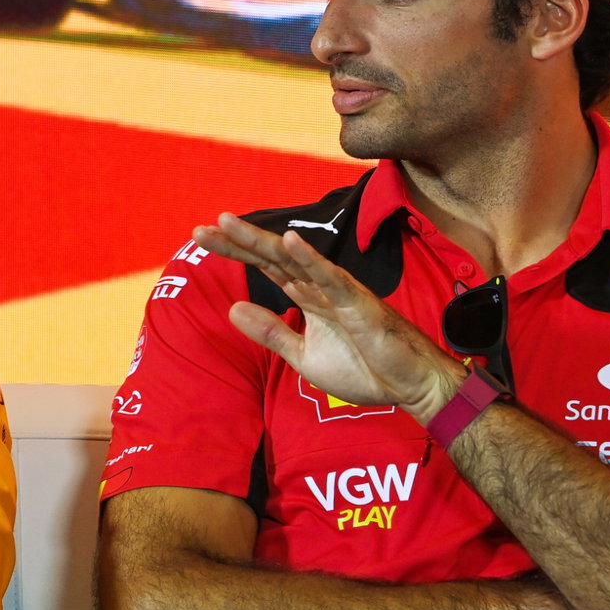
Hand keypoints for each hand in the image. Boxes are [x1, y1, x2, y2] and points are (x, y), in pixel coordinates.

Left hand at [193, 213, 462, 420]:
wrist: (408, 387)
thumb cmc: (364, 368)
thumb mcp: (303, 356)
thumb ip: (271, 332)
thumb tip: (232, 308)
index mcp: (306, 297)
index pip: (264, 266)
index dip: (234, 250)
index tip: (201, 236)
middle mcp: (318, 287)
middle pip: (272, 257)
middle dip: (237, 241)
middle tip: (201, 227)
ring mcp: (338, 292)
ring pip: (294, 260)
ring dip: (262, 241)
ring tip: (229, 222)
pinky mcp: (358, 304)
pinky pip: (332, 278)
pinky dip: (312, 260)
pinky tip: (292, 242)